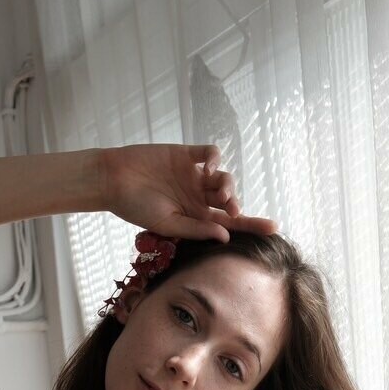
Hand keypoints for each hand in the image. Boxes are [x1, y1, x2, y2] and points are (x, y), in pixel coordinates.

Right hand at [98, 143, 278, 243]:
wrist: (114, 180)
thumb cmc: (136, 207)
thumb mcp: (167, 224)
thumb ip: (196, 229)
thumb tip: (226, 236)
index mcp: (195, 217)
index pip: (229, 223)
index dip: (252, 224)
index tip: (274, 228)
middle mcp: (198, 197)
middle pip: (230, 201)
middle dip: (236, 205)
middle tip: (232, 209)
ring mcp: (193, 175)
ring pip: (223, 178)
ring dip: (227, 185)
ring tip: (219, 191)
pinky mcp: (187, 155)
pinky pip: (211, 153)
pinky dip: (216, 158)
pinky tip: (210, 167)